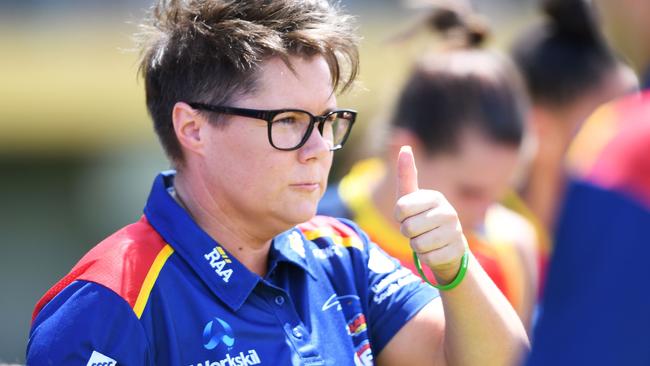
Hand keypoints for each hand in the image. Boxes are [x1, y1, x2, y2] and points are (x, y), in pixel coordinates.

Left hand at [394, 146, 466, 283]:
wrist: (447, 246)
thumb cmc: (423, 219)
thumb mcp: (411, 198)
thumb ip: (406, 174)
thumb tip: (405, 146)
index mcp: (434, 196)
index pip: (400, 208)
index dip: (399, 216)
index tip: (408, 216)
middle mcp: (448, 212)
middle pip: (408, 228)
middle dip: (407, 233)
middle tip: (417, 231)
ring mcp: (455, 232)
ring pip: (418, 245)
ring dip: (416, 246)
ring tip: (425, 240)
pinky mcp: (457, 251)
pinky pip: (428, 258)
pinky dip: (426, 258)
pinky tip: (434, 251)